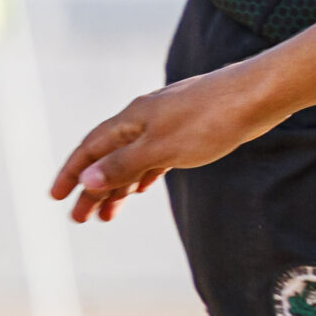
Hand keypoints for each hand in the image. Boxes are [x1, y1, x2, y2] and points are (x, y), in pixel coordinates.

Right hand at [50, 64, 286, 224]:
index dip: (70, 173)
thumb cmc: (211, 119)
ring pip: (133, 158)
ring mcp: (168, 123)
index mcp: (132, 119)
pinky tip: (141, 189)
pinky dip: (144, 174)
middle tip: (81, 220)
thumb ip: (123, 164)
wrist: (259, 95)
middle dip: (92, 188)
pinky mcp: (191, 130)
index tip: (56, 198)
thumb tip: (86, 179)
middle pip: (109, 156)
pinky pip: (156, 156)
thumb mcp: (161, 148)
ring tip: (108, 215)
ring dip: (118, 186)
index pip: (89, 148)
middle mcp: (145, 118)